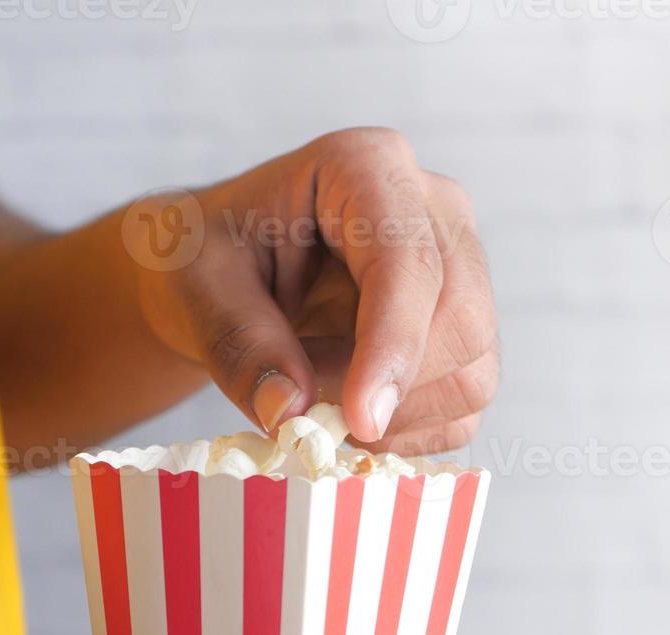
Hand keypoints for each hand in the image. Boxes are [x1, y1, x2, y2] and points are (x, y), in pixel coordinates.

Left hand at [135, 127, 498, 451]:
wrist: (219, 275)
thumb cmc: (204, 259)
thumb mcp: (196, 289)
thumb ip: (239, 344)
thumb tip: (289, 412)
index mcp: (365, 167)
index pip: (409, 262)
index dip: (393, 346)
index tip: (358, 418)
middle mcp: (433, 209)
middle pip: (461, 322)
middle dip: (386, 388)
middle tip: (302, 400)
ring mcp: (459, 270)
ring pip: (473, 372)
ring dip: (394, 416)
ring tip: (314, 393)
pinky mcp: (462, 331)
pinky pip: (463, 407)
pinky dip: (407, 432)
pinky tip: (348, 412)